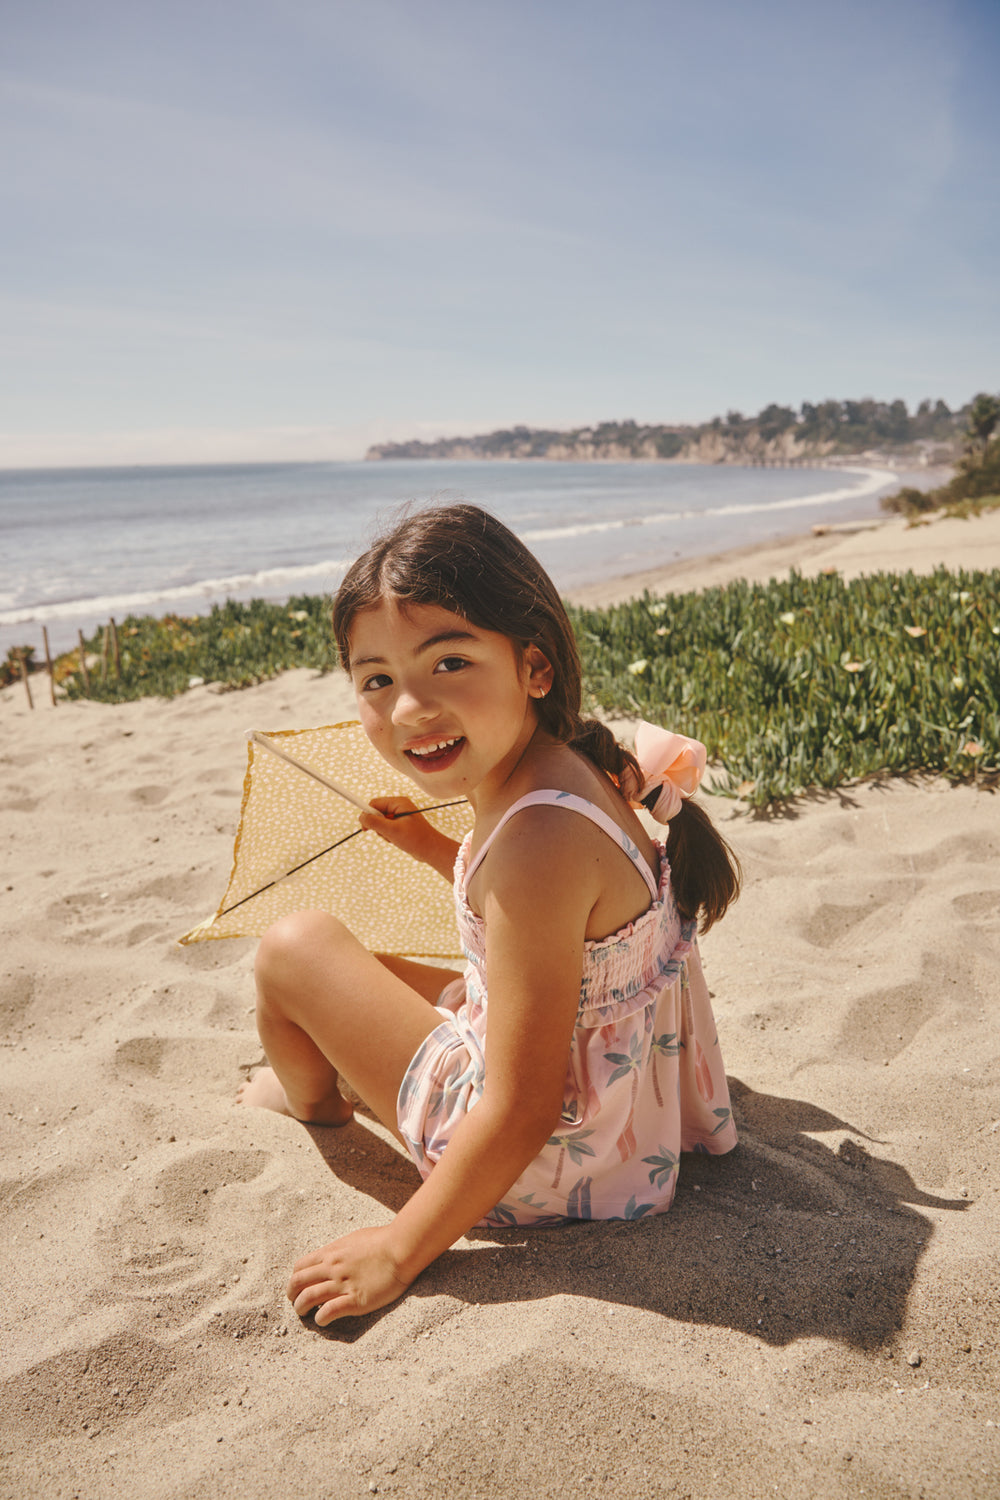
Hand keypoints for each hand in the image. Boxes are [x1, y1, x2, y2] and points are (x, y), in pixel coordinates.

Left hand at [287, 1226, 412, 1324]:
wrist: (401, 1248)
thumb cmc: (382, 1241)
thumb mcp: (354, 1239)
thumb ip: (340, 1250)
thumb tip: (333, 1257)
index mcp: (331, 1253)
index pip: (300, 1267)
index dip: (294, 1279)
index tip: (297, 1287)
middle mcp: (332, 1268)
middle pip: (298, 1283)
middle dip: (292, 1295)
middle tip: (295, 1303)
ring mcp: (342, 1284)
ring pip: (308, 1298)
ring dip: (301, 1308)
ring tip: (304, 1314)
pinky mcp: (355, 1300)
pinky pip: (328, 1311)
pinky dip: (320, 1318)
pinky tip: (322, 1320)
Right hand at [360, 797, 434, 861]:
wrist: (431, 850)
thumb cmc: (415, 839)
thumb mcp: (392, 830)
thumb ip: (374, 822)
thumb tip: (361, 817)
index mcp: (399, 802)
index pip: (375, 803)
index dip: (368, 814)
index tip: (365, 828)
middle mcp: (399, 806)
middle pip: (377, 813)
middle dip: (378, 826)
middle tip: (386, 834)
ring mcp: (401, 816)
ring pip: (381, 822)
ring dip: (383, 832)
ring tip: (394, 838)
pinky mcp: (401, 824)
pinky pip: (387, 828)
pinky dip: (388, 835)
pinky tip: (397, 840)